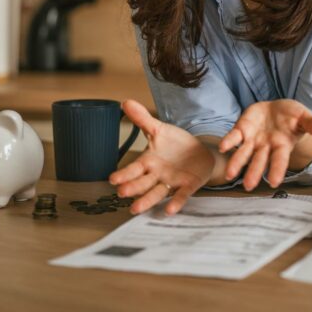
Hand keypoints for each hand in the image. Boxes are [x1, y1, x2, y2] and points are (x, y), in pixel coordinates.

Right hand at [109, 99, 214, 215]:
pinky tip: (169, 210)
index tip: (112, 179)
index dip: (124, 174)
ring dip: (147, 200)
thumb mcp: (160, 130)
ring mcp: (172, 182)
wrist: (200, 153)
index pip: (134, 168)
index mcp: (149, 161)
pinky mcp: (188, 186)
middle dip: (132, 187)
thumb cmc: (175, 144)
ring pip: (157, 192)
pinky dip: (175, 202)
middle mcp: (157, 175)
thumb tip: (125, 102)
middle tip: (122, 193)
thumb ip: (143, 119)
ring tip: (136, 208)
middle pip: (143, 182)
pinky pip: (180, 195)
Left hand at [218, 99, 311, 189]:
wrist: (276, 109)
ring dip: (236, 163)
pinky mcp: (242, 129)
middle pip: (259, 161)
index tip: (274, 183)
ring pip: (243, 154)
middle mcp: (266, 147)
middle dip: (254, 173)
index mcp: (282, 145)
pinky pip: (234, 137)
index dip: (277, 170)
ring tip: (229, 175)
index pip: (279, 160)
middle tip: (248, 186)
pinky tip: (222, 147)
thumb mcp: (303, 117)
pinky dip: (228, 142)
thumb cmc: (292, 116)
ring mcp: (253, 140)